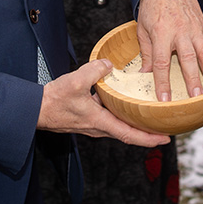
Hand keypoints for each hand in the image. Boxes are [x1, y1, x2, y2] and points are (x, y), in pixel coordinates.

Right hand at [37, 59, 170, 146]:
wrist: (36, 108)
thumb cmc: (54, 101)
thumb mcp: (76, 81)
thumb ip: (95, 70)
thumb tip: (108, 64)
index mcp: (100, 122)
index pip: (129, 135)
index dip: (149, 138)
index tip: (166, 139)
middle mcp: (99, 126)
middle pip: (128, 133)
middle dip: (147, 132)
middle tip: (163, 127)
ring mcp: (93, 123)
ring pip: (119, 125)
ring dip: (134, 122)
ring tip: (147, 113)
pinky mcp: (87, 117)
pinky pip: (109, 116)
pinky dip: (120, 112)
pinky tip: (121, 99)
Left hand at [136, 0, 202, 101]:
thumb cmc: (153, 7)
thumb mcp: (142, 28)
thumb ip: (145, 53)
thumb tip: (144, 76)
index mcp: (161, 33)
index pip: (161, 62)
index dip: (163, 82)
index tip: (164, 99)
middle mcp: (180, 31)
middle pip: (188, 59)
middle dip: (193, 80)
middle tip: (197, 98)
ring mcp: (194, 29)